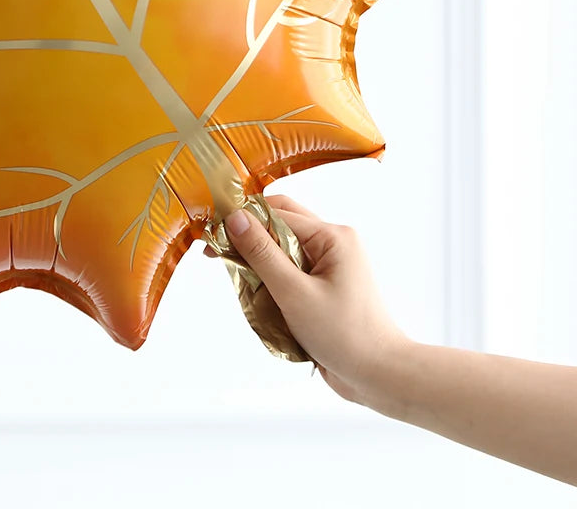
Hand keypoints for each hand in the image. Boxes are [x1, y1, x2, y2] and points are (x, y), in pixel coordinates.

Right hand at [222, 195, 409, 404]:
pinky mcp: (325, 286)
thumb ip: (262, 254)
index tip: (211, 236)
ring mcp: (331, 265)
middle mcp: (334, 244)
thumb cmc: (345, 336)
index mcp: (333, 236)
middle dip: (249, 238)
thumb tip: (235, 218)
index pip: (277, 214)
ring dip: (260, 262)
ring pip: (283, 249)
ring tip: (240, 280)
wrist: (380, 377)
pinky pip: (291, 271)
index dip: (243, 222)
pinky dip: (272, 281)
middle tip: (218, 254)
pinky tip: (260, 298)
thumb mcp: (294, 293)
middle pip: (280, 225)